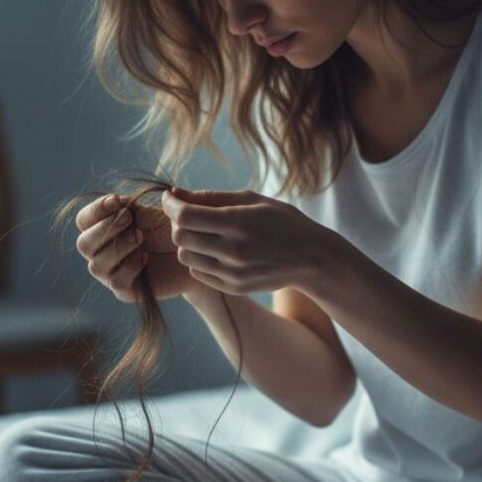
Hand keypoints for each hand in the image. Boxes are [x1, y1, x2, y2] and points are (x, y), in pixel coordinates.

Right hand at [74, 193, 204, 302]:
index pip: (83, 220)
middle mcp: (101, 253)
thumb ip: (129, 206)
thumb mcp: (149, 212)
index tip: (118, 200)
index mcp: (102, 229)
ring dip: (118, 247)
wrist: (193, 251)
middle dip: (106, 229)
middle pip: (83, 245)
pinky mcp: (126, 291)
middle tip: (130, 219)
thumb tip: (116, 202)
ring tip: (141, 236)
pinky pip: (116, 282)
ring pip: (96, 266)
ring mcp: (111, 273)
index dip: (96, 210)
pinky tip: (146, 257)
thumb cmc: (169, 228)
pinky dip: (129, 267)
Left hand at [160, 187, 330, 294]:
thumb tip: (175, 194)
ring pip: (185, 257)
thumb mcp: (252, 200)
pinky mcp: (233, 288)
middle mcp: (233, 251)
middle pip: (180, 237)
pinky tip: (213, 250)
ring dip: (187, 242)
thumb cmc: (281, 221)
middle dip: (177, 222)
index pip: (185, 216)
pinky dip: (198, 260)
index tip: (170, 198)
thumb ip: (211, 197)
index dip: (171, 205)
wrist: (311, 258)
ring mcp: (233, 273)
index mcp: (238, 223)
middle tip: (188, 214)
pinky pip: (198, 273)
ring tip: (202, 233)